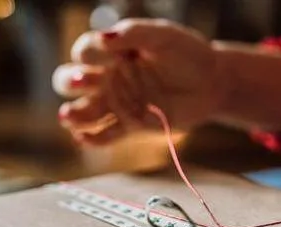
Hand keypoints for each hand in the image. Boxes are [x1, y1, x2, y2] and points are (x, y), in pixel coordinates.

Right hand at [54, 19, 225, 144]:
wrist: (211, 83)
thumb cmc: (187, 53)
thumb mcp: (163, 36)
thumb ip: (134, 33)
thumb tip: (105, 37)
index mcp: (112, 51)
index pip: (85, 50)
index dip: (90, 52)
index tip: (111, 51)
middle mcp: (108, 76)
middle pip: (70, 80)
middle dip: (71, 82)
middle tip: (85, 82)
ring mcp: (117, 102)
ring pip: (83, 111)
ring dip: (73, 114)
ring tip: (69, 117)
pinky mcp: (129, 125)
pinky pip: (105, 135)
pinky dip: (92, 139)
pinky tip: (84, 138)